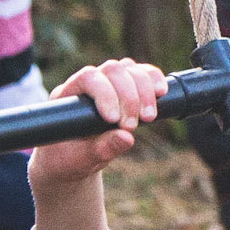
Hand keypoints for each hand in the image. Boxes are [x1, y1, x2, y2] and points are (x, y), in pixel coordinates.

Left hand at [28, 59, 165, 187]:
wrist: (74, 159)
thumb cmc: (70, 158)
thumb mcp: (82, 159)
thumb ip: (101, 149)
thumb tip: (127, 138)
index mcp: (68, 93)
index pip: (88, 77)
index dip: (105, 94)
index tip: (114, 120)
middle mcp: (89, 82)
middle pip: (113, 70)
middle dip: (128, 97)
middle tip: (132, 126)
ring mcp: (109, 82)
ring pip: (130, 69)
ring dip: (144, 91)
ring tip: (148, 118)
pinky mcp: (127, 86)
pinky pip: (143, 74)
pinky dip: (154, 80)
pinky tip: (161, 94)